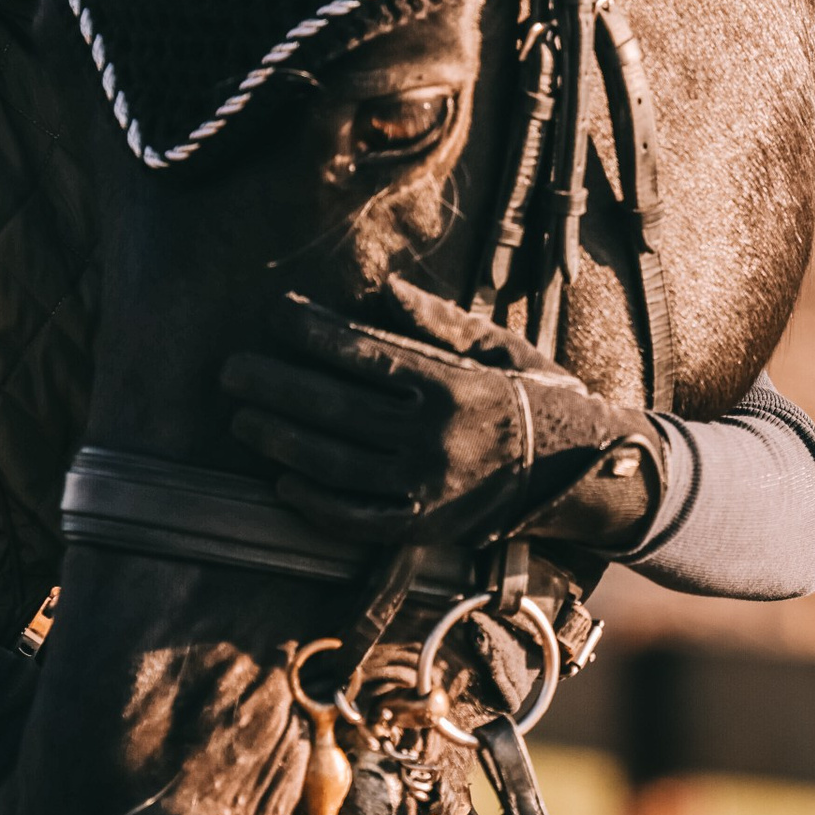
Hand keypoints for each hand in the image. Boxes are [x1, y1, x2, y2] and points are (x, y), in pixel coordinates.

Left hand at [221, 280, 664, 550]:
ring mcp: (430, 488)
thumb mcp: (496, 347)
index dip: (313, 333)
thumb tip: (376, 286)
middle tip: (230, 369)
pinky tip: (284, 483)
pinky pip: (358, 519)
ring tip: (244, 418)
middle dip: (275, 386)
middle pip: (336, 409)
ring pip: (336, 465)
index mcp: (454, 387)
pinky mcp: (427, 527)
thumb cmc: (534, 396)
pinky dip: (316, 504)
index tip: (276, 314)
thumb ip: (434, 320)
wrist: (584, 471)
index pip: (365, 355)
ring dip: (281, 441)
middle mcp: (438, 440)